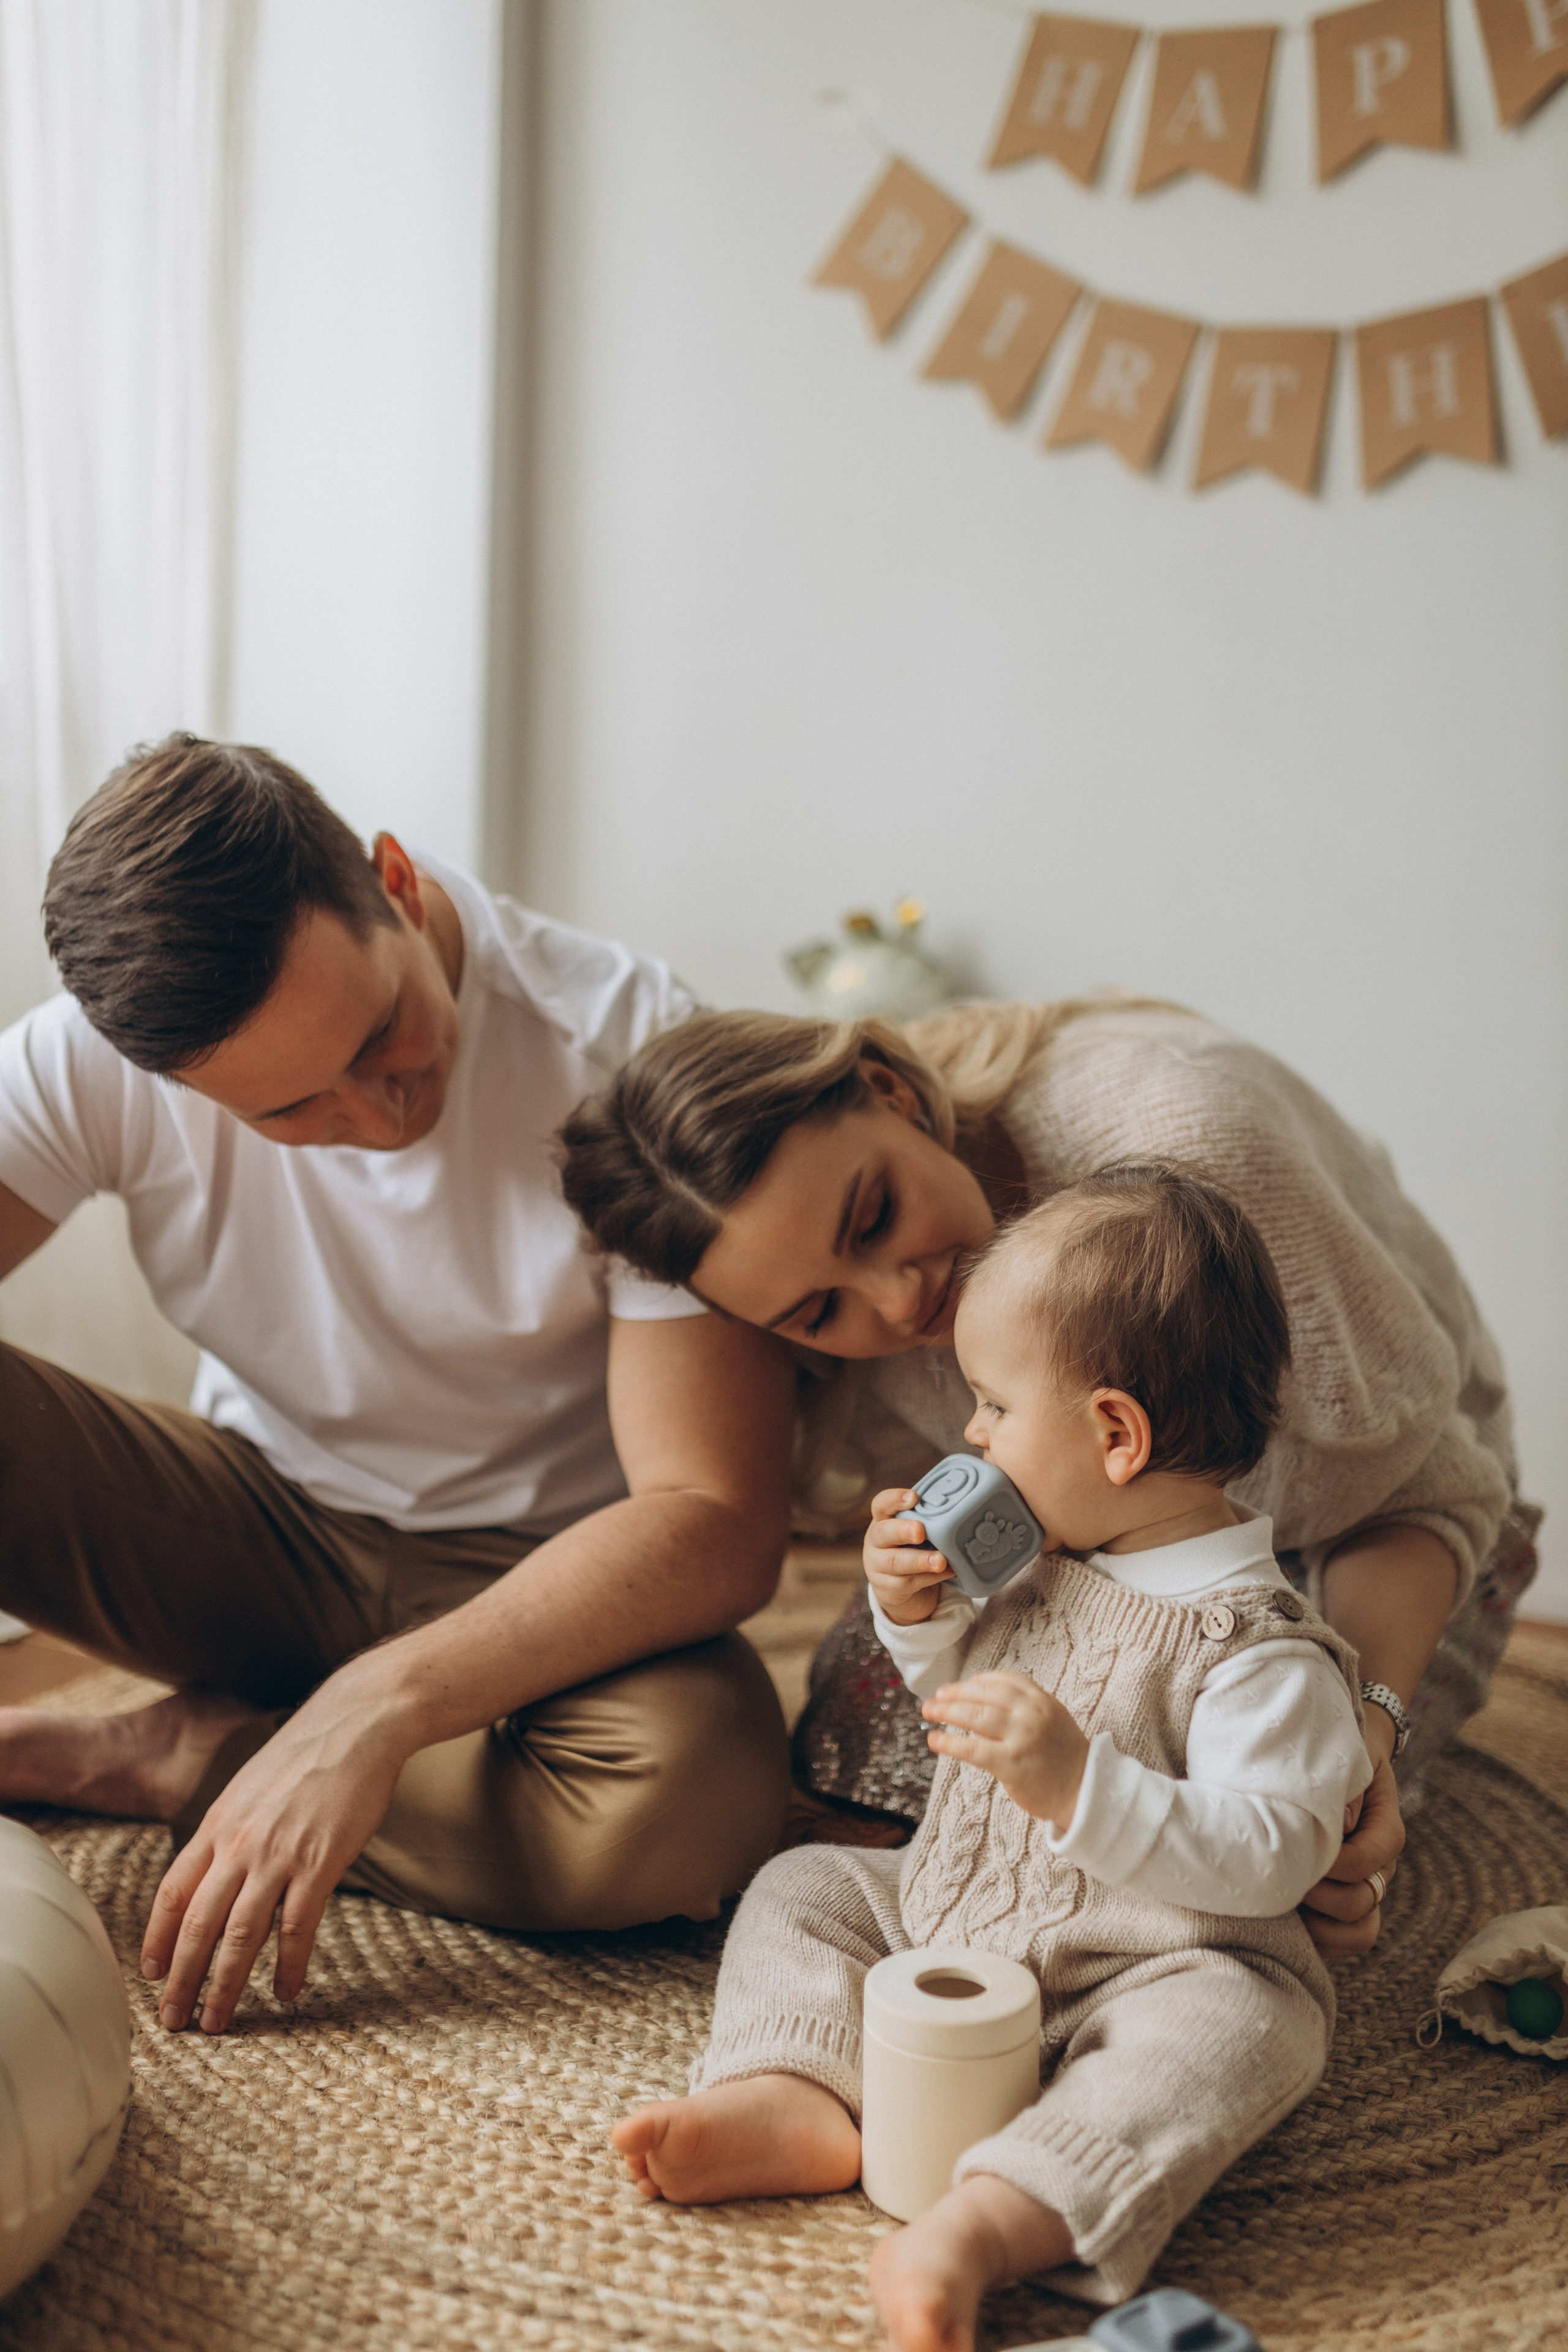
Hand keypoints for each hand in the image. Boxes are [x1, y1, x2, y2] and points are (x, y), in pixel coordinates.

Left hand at [140, 1676, 408, 2032]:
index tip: (151, 1974)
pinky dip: (290, 1965)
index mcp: (218, 1825)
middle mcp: (239, 1843)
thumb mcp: (250, 1789)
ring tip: (217, 2021)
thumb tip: (214, 1870)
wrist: (356, 1724)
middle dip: (181, 1980)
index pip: (173, 1893)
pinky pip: (298, 1927)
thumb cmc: (306, 1756)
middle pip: (198, 1925)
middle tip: (174, 2020)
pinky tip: (288, 1990)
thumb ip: (229, 1830)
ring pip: (240, 1935)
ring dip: (224, 1985)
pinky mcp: (321, 1862)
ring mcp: (279, 1854)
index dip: (158, 1939)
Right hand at [865, 1487, 954, 1624]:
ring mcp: (878, 1566)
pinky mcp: (887, 1588)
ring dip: (919, 1560)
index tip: (914, 1497)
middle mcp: (876, 1541)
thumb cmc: (913, 1550)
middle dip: (903, 1530)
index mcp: (883, 1520)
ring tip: (940, 1560)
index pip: (881, 1504)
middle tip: (920, 1531)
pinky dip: (929, 1577)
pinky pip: (907, 1582)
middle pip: (883, 1533)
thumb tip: (967, 1510)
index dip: (894, 1499)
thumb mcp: (917, 1533)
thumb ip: (931, 1521)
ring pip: (895, 1562)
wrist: (901, 1590)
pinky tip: (945, 1572)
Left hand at [922, 1670, 1088, 1829]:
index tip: (958, 1687)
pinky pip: (973, 1749)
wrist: (1084, 1791)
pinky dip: (950, 1742)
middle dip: (955, 1694)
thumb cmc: (1063, 1756)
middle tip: (935, 1697)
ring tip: (929, 1712)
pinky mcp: (1011, 1764)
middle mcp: (1032, 1714)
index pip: (1002, 1680)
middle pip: (984, 1695)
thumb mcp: (1052, 1717)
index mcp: (1042, 1699)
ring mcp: (1021, 1738)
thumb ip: (1025, 1704)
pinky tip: (935, 1740)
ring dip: (947, 1712)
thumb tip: (983, 1696)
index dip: (976, 1681)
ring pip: (976, 1717)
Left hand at [1298, 1753, 1405, 1957]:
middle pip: (1361, 1902)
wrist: (1332, 1760)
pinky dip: (1315, 1940)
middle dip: (1317, 1894)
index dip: (1333, 1861)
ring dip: (1319, 1926)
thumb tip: (1334, 1823)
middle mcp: (1380, 1868)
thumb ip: (1337, 1787)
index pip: (1369, 1859)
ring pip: (1360, 1932)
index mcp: (1384, 1831)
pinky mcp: (1342, 1909)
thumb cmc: (1328, 1756)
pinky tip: (1282, 1919)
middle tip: (1279, 1874)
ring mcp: (1364, 1890)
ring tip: (1282, 1903)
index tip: (1295, 1845)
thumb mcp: (1338, 1758)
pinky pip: (1341, 1942)